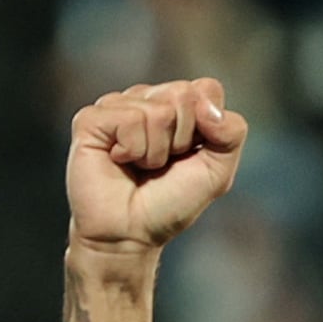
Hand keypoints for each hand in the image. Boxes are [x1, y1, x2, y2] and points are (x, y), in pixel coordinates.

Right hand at [67, 79, 248, 253]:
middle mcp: (147, 99)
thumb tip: (207, 105)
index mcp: (179, 106)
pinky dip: (133, 149)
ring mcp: (118, 106)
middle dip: (181, 139)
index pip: (208, 89)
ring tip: (140, 166)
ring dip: (155, 151)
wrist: (131, 233)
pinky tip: (119, 160)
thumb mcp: (217, 171)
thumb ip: (231, 132)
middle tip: (162, 163)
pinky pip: (129, 118)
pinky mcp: (91, 118)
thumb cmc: (170, 202)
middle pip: (183, 94)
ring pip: (158, 110)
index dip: (207, 126)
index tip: (189, 154)